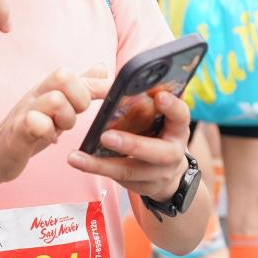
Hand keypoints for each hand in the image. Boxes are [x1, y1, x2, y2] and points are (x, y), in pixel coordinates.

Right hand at [0, 67, 111, 197]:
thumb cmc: (29, 131)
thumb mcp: (59, 108)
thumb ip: (80, 88)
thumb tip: (102, 68)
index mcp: (47, 88)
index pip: (75, 73)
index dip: (97, 85)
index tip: (110, 97)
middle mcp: (36, 94)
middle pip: (64, 76)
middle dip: (79, 98)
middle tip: (76, 116)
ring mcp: (25, 110)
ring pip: (55, 100)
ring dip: (65, 118)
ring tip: (59, 130)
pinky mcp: (17, 131)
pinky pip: (36, 123)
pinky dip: (47, 133)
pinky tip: (48, 139)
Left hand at [66, 90, 191, 201]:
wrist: (169, 174)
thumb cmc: (157, 133)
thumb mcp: (158, 116)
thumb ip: (144, 97)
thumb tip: (109, 71)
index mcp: (177, 128)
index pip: (181, 115)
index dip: (172, 106)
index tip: (158, 96)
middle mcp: (173, 153)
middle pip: (157, 152)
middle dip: (131, 143)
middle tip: (106, 136)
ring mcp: (159, 173)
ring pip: (130, 171)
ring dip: (101, 164)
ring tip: (77, 156)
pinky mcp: (143, 187)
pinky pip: (119, 180)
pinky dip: (97, 170)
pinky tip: (78, 162)